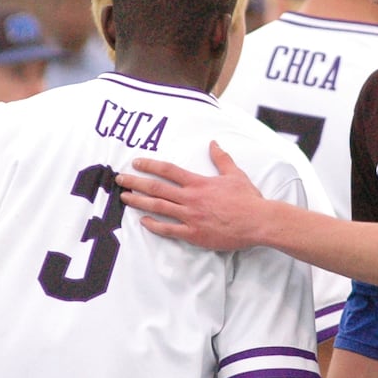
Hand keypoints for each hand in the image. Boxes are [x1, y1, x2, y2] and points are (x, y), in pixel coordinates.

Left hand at [118, 142, 266, 250]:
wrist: (258, 221)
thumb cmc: (248, 199)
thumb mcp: (235, 174)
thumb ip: (221, 159)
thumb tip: (214, 143)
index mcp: (199, 183)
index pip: (169, 170)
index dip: (150, 165)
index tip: (137, 163)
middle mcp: (191, 198)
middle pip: (157, 188)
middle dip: (136, 182)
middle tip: (120, 180)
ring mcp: (191, 217)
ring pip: (158, 207)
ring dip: (139, 202)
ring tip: (125, 198)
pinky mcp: (194, 234)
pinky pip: (169, 230)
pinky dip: (154, 226)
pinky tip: (144, 222)